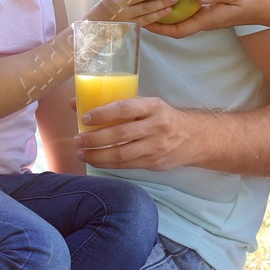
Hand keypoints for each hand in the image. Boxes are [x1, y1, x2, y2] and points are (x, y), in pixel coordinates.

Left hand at [75, 96, 191, 170]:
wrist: (193, 138)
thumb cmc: (162, 117)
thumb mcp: (147, 105)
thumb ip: (117, 106)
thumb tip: (76, 104)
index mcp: (153, 107)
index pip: (125, 108)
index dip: (103, 114)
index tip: (85, 118)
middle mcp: (156, 126)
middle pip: (120, 134)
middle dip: (95, 139)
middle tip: (77, 139)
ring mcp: (156, 147)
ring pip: (121, 154)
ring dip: (97, 155)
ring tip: (81, 152)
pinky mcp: (153, 163)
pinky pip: (126, 165)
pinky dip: (107, 164)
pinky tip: (95, 160)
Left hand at [145, 0, 269, 37]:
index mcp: (208, 20)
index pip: (178, 30)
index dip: (159, 29)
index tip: (143, 22)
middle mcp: (206, 22)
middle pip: (176, 27)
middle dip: (157, 22)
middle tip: (140, 12)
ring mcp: (210, 17)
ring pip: (183, 19)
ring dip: (167, 14)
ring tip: (151, 3)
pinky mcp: (214, 10)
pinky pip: (192, 11)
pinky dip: (179, 5)